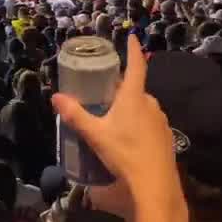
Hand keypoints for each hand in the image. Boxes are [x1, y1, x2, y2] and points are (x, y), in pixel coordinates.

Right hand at [50, 34, 176, 194]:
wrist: (155, 184)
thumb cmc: (125, 152)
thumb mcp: (95, 134)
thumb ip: (76, 115)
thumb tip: (55, 97)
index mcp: (134, 96)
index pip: (136, 65)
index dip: (133, 50)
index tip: (131, 37)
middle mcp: (150, 103)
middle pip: (134, 88)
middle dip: (120, 89)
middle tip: (102, 92)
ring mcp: (160, 120)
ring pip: (142, 106)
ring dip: (129, 108)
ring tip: (111, 118)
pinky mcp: (166, 136)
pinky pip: (149, 122)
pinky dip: (137, 123)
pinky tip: (127, 138)